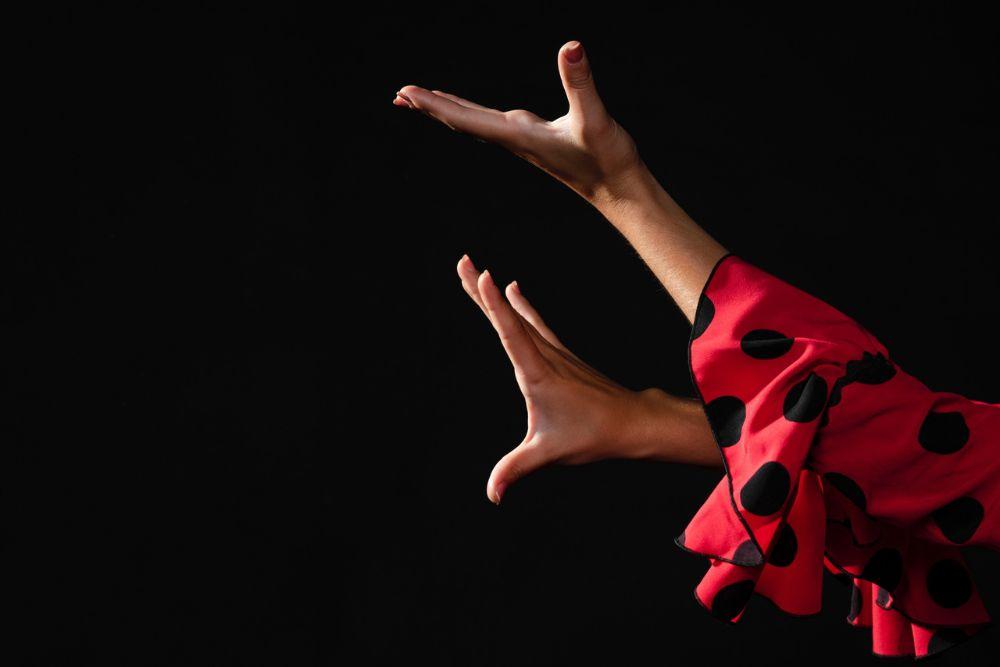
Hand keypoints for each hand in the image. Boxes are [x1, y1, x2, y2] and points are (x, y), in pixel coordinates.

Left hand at [395, 41, 643, 203]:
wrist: (619, 191)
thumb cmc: (607, 160)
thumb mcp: (595, 118)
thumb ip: (582, 83)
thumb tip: (571, 47)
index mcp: (520, 135)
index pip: (468, 118)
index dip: (435, 105)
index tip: (407, 94)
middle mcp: (514, 139)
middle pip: (462, 121)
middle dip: (429, 107)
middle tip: (398, 95)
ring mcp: (522, 140)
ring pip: (473, 123)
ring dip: (444, 111)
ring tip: (418, 101)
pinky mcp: (533, 140)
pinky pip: (490, 124)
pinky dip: (468, 113)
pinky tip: (463, 109)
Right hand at [456, 254, 671, 504]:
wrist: (632, 421)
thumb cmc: (592, 434)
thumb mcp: (549, 453)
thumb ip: (516, 469)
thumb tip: (492, 494)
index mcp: (537, 373)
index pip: (511, 333)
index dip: (495, 305)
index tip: (485, 275)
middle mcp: (544, 355)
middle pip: (507, 317)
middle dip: (483, 290)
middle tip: (463, 262)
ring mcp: (553, 352)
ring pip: (518, 317)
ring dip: (494, 296)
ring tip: (476, 271)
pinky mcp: (560, 354)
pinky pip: (534, 323)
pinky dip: (519, 306)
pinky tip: (514, 290)